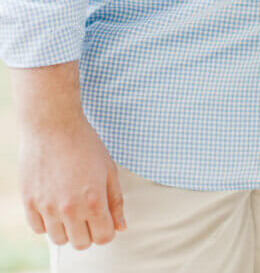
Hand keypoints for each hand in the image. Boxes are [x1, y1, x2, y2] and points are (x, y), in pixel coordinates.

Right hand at [18, 112, 125, 249]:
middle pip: (81, 243)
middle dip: (88, 231)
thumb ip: (116, 201)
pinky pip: (39, 229)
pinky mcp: (29, 202)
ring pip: (59, 239)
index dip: (107, 230)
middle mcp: (70, 209)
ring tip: (69, 206)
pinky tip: (53, 204)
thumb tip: (121, 227)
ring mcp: (47, 207)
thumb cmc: (85, 143)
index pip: (104, 238)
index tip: (103, 218)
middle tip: (87, 212)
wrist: (53, 124)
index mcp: (94, 201)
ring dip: (67, 228)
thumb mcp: (108, 169)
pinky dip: (47, 222)